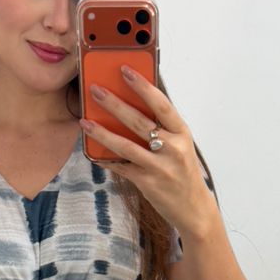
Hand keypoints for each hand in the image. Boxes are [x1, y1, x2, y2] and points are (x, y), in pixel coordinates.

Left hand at [81, 69, 217, 240]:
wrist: (193, 208)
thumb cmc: (183, 172)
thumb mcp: (180, 146)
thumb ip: (162, 129)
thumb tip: (131, 107)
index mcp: (182, 134)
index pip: (161, 104)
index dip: (143, 86)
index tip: (126, 71)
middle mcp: (172, 149)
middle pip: (138, 122)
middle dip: (114, 104)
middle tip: (96, 90)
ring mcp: (159, 167)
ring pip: (125, 145)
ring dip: (102, 132)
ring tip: (85, 122)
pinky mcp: (147, 183)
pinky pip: (121, 167)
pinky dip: (106, 159)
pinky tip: (92, 151)